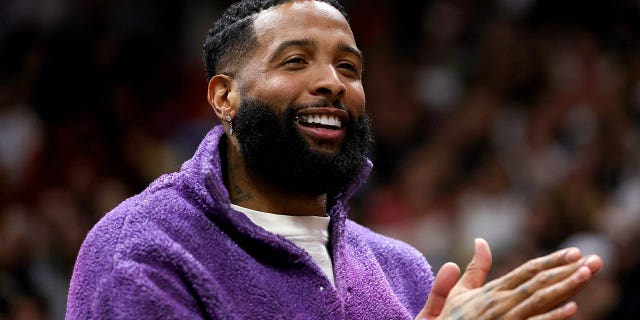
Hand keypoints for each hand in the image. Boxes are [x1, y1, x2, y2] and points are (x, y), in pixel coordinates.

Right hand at [416, 238, 601, 319]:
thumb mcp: (458, 293)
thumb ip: (473, 269)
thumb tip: (480, 241)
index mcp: (492, 291)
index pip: (528, 272)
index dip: (552, 261)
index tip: (574, 253)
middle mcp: (501, 302)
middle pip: (539, 282)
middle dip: (567, 270)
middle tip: (593, 259)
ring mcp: (506, 319)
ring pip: (540, 300)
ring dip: (564, 287)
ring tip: (587, 274)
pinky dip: (552, 316)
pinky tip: (572, 308)